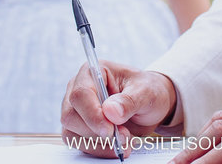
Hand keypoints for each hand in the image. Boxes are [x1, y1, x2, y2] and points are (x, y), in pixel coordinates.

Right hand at [61, 62, 176, 157]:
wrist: (150, 105)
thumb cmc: (147, 91)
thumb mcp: (146, 92)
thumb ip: (129, 101)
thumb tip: (110, 111)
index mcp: (92, 72)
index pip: (81, 94)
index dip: (92, 114)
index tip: (109, 130)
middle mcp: (78, 89)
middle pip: (71, 116)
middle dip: (97, 132)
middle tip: (124, 136)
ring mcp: (76, 109)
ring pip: (71, 132)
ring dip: (98, 143)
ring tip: (124, 142)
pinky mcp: (78, 127)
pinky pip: (78, 143)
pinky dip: (97, 149)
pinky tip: (115, 147)